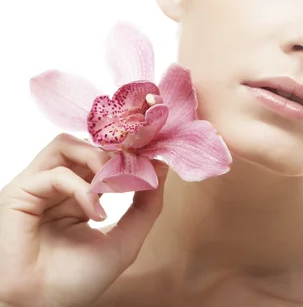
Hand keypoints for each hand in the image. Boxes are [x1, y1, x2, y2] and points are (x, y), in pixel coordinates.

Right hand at [0, 133, 166, 306]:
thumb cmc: (77, 280)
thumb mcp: (125, 240)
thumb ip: (146, 206)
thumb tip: (162, 167)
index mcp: (76, 195)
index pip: (101, 156)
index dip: (127, 154)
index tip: (154, 160)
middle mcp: (55, 187)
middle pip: (84, 142)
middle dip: (116, 153)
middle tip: (136, 170)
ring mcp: (36, 188)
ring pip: (65, 144)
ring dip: (97, 158)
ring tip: (114, 185)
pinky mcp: (18, 195)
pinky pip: (55, 174)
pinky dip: (82, 188)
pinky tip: (95, 212)